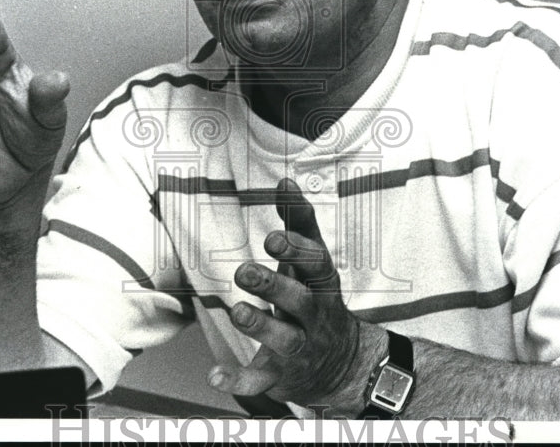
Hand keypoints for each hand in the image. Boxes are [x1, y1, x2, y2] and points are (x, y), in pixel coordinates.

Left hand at [207, 178, 385, 413]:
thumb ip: (299, 222)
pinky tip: (214, 377)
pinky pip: (260, 381)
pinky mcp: (282, 376)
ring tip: (239, 312)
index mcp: (321, 284)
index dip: (297, 249)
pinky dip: (238, 381)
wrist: (345, 364)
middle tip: (244, 270)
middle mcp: (315, 315)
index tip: (272, 236)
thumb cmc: (316, 298)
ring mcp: (300, 347)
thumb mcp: (313, 262)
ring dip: (261, 325)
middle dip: (274, 285)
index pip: (315, 263)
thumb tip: (286, 178)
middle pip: (299, 300)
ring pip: (284, 339)